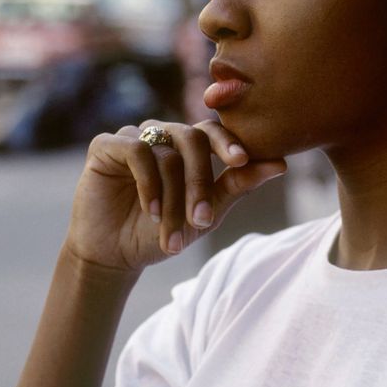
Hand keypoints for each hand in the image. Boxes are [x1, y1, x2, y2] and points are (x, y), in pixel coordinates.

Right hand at [64, 119, 286, 273]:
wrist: (115, 255)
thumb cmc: (161, 233)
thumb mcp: (205, 214)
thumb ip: (237, 186)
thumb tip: (281, 165)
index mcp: (188, 147)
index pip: (213, 131)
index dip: (229, 142)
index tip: (242, 160)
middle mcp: (162, 136)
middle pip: (193, 140)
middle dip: (200, 183)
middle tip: (202, 221)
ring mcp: (134, 137)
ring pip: (167, 154)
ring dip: (173, 198)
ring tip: (171, 233)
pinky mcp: (106, 145)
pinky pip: (136, 151)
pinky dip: (148, 184)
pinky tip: (149, 211)